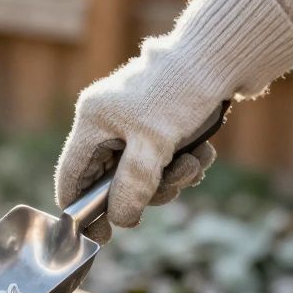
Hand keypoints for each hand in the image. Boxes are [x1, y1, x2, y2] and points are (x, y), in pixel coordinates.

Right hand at [54, 51, 220, 243]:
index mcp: (92, 122)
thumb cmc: (181, 93)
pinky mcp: (157, 125)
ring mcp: (132, 124)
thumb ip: (132, 187)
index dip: (82, 212)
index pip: (71, 179)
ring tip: (193, 162)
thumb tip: (121, 220)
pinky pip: (160, 161)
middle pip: (111, 182)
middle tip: (172, 184)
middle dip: (145, 190)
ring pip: (141, 175)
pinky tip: (200, 152)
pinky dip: (181, 163)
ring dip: (170, 178)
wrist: (222, 56)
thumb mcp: (154, 146)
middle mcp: (107, 123)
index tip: (104, 236)